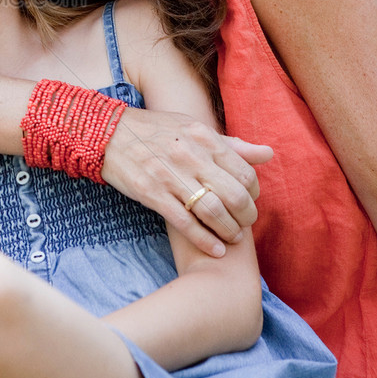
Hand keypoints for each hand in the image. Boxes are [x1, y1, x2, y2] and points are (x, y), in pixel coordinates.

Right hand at [102, 108, 271, 256]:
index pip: (245, 172)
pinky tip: (215, 249)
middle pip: (234, 195)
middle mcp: (190, 156)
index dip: (254, 192)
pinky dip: (204, 240)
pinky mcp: (151, 193)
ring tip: (231, 237)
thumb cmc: (155, 130)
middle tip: (244, 223)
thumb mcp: (193, 128)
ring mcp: (169, 176)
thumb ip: (231, 145)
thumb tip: (267, 154)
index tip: (249, 200)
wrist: (108, 133)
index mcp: (203, 137)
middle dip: (246, 216)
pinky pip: (185, 222)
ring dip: (228, 231)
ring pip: (213, 211)